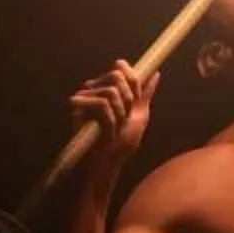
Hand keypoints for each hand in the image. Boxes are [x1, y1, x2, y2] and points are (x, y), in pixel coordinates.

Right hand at [70, 58, 159, 175]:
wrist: (108, 162)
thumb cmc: (122, 143)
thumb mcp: (139, 116)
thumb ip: (145, 94)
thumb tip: (155, 73)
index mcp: (108, 89)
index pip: (121, 69)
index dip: (132, 83)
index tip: (133, 105)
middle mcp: (95, 90)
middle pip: (116, 76)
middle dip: (128, 99)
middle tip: (124, 119)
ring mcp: (85, 99)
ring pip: (111, 91)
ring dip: (120, 113)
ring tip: (115, 128)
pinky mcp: (78, 110)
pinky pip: (102, 104)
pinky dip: (111, 120)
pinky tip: (108, 132)